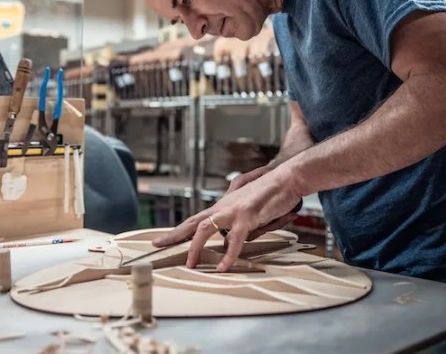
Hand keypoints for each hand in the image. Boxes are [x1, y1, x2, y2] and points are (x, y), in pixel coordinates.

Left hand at [152, 166, 301, 271]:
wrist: (288, 178)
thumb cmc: (272, 193)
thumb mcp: (250, 210)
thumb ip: (237, 224)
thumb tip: (230, 241)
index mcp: (224, 206)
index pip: (196, 219)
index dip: (179, 229)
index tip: (162, 238)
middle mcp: (224, 207)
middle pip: (193, 222)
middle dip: (174, 234)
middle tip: (157, 244)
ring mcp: (234, 211)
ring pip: (206, 229)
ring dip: (195, 247)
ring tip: (190, 264)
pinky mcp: (248, 216)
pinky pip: (235, 240)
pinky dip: (228, 255)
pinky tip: (222, 267)